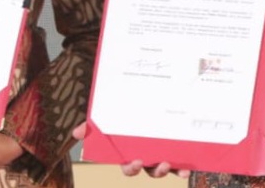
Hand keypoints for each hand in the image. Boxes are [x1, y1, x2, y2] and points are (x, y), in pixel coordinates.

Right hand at [71, 122, 189, 179]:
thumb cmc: (119, 112)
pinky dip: (185, 164)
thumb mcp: (107, 116)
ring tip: (177, 166)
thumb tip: (75, 133)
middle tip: (161, 164)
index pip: (128, 166)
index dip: (132, 168)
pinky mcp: (175, 147)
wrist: (143, 93)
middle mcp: (146, 154)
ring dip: (172, 171)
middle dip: (157, 171)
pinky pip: (181, 159)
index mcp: (129, 151)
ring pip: (167, 167)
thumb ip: (92, 125)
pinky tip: (190, 164)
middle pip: (150, 170)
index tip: (137, 162)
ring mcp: (161, 152)